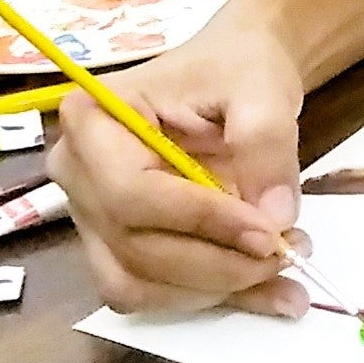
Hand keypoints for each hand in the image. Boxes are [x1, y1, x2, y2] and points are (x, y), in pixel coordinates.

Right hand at [48, 6, 309, 318]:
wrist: (236, 73)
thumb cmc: (237, 67)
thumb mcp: (261, 86)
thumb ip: (266, 143)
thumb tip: (275, 218)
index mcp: (93, 119)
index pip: (131, 191)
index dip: (199, 220)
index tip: (268, 232)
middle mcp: (77, 175)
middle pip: (134, 247)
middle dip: (215, 264)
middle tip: (286, 255)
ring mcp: (91, 218)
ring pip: (139, 283)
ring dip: (214, 288)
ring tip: (285, 270)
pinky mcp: (116, 248)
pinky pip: (153, 291)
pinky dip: (211, 295)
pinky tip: (267, 290)